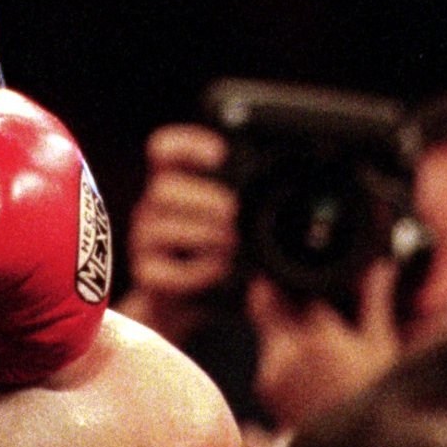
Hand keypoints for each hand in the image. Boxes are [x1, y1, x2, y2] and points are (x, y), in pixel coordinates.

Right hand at [119, 123, 236, 341]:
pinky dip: (195, 271)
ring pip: (160, 228)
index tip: (220, 155)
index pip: (163, 150)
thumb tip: (299, 180)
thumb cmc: (221, 250)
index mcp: (176, 183)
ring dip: (203, 236)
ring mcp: (147, 242)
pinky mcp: (148, 275)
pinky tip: (219, 270)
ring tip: (233, 245)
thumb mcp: (234, 217)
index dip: (187, 146)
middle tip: (234, 213)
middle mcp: (155, 207)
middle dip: (203, 200)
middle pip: (162, 188)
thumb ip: (251, 196)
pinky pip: (161, 271)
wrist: (193, 301)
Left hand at [246, 258, 398, 434]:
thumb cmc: (376, 397)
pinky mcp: (266, 388)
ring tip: (312, 337)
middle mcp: (288, 350)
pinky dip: (282, 351)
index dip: (302, 280)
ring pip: (267, 330)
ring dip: (282, 325)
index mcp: (319, 335)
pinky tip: (307, 362)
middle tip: (288, 288)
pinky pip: (269, 356)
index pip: (296, 290)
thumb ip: (374, 302)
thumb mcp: (380, 347)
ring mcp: (272, 371)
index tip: (309, 277)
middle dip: (276, 294)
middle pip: (267, 303)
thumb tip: (381, 268)